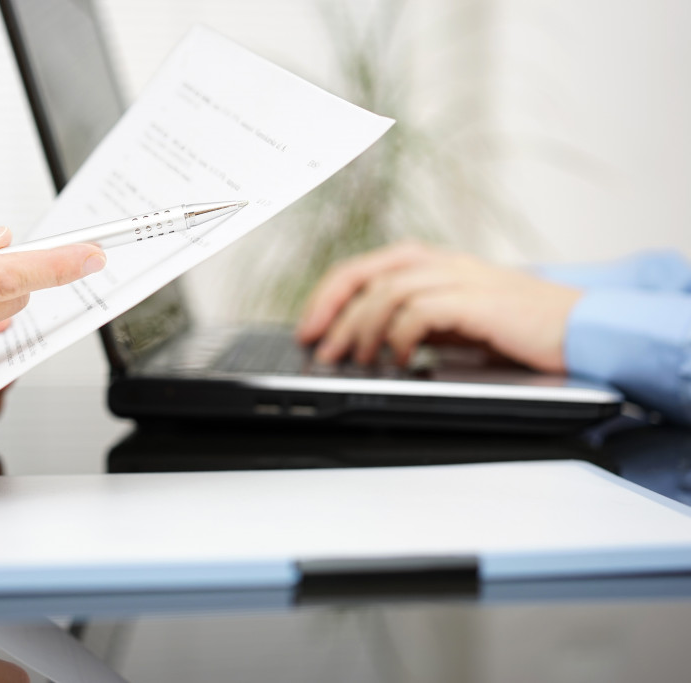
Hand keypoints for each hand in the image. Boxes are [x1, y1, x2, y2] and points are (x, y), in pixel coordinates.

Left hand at [295, 241, 581, 372]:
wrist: (584, 330)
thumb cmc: (521, 331)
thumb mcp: (456, 324)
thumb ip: (417, 324)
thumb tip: (367, 343)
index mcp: (433, 265)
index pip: (364, 268)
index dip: (328, 295)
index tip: (309, 328)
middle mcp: (442, 265)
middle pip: (366, 273)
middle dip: (332, 310)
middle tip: (316, 346)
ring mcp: (461, 279)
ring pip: (387, 290)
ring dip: (361, 327)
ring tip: (352, 359)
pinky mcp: (479, 302)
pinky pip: (422, 310)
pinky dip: (401, 335)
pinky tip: (398, 359)